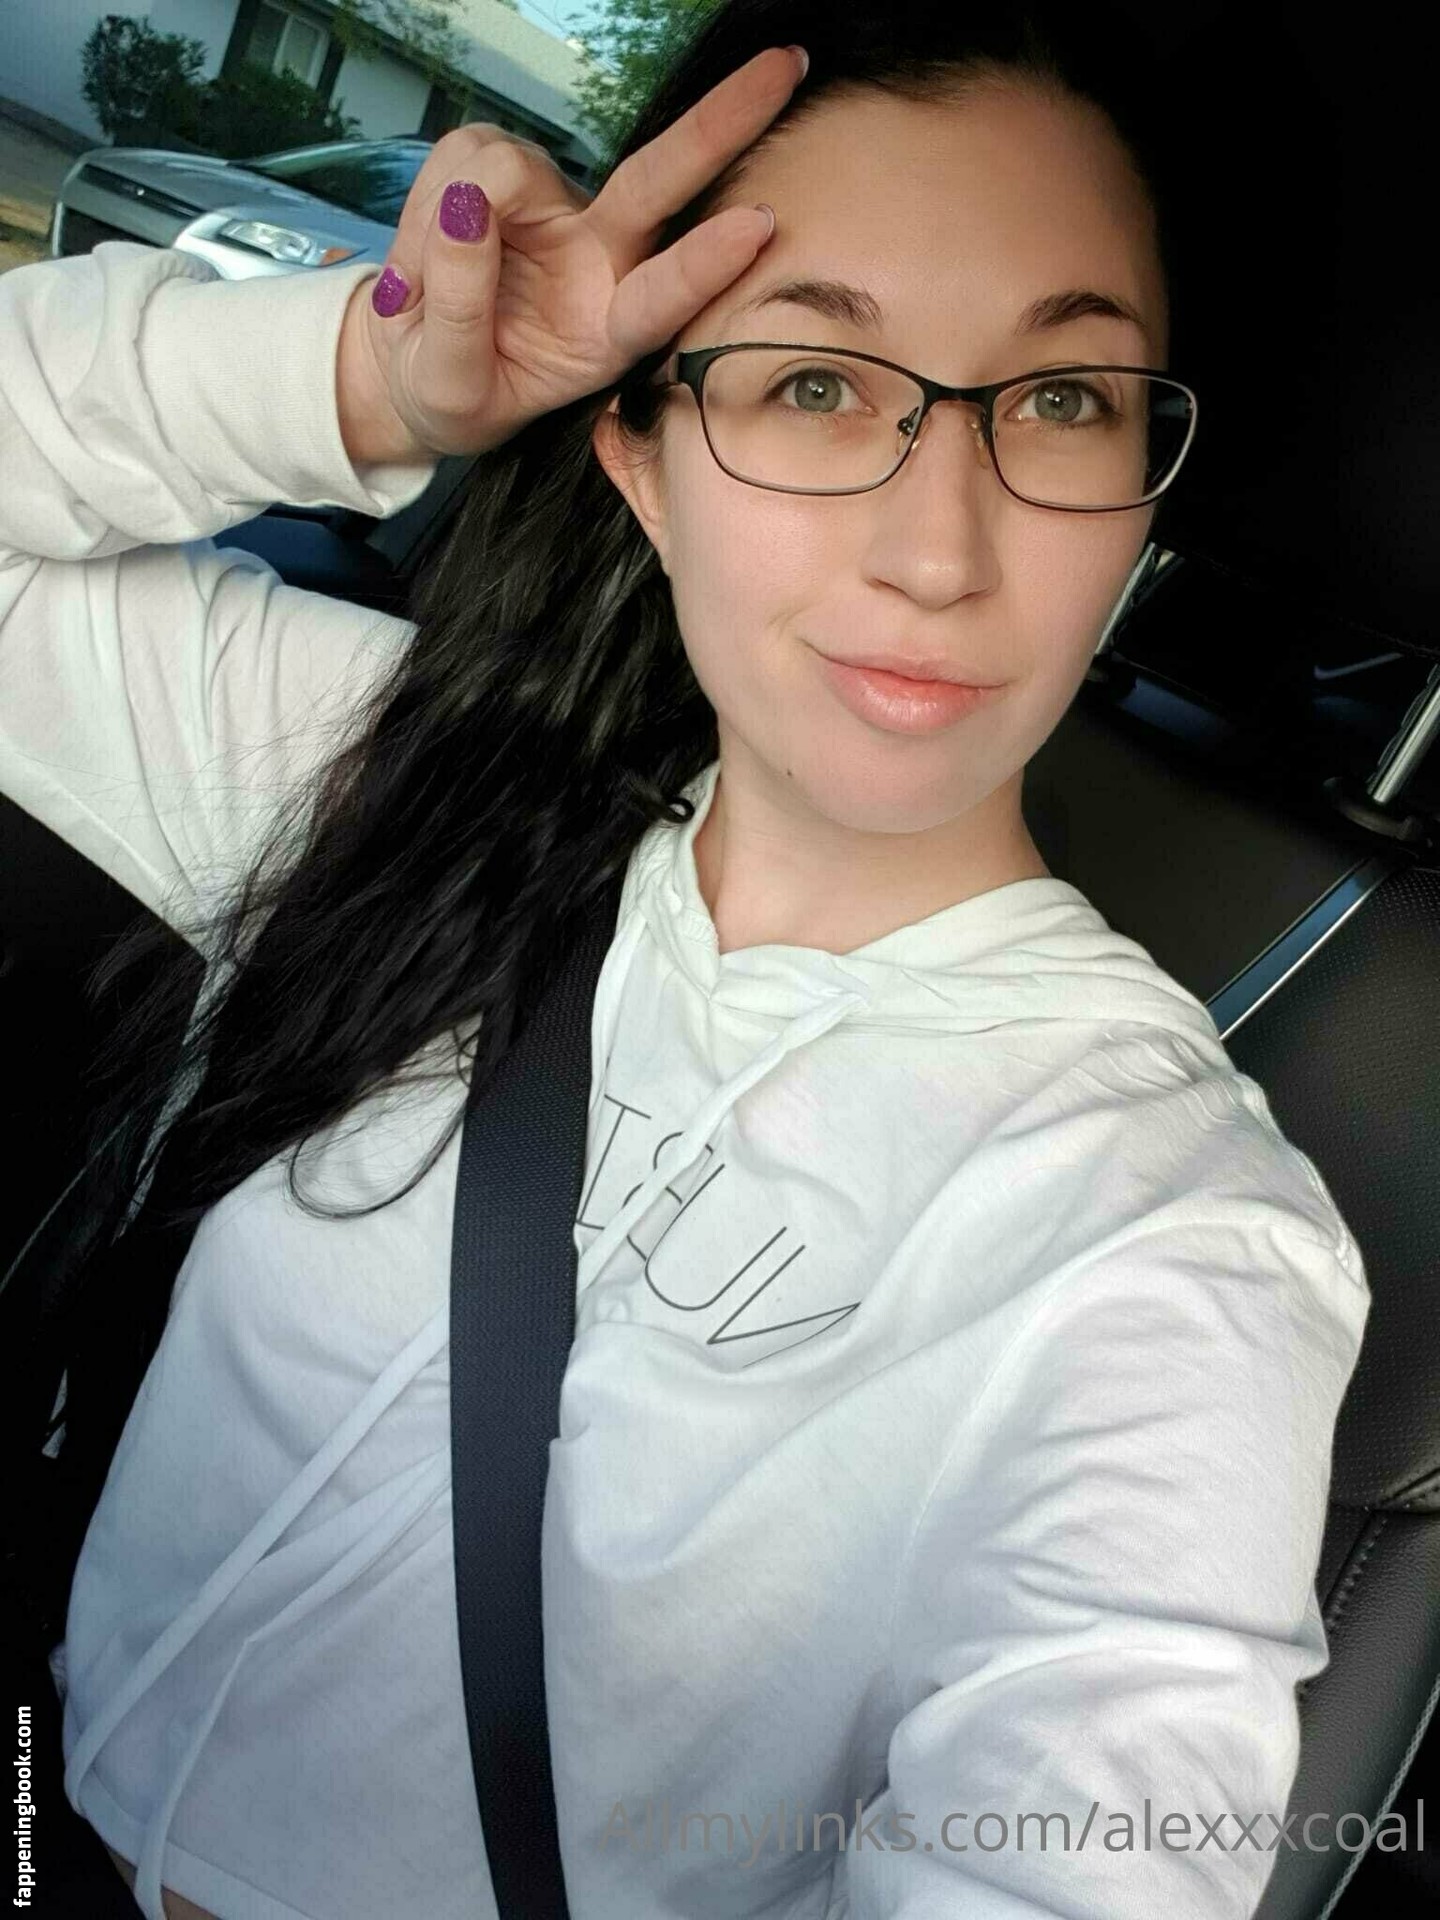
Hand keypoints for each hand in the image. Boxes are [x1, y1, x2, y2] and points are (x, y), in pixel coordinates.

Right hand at [336, 43, 806, 463]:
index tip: (757, 228)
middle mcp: (604, 260)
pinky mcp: (511, 175)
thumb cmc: (454, 392)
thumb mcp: (448, 388)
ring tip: (420, 292)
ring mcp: (561, 210)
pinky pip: (461, 160)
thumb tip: (468, 208)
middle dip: (722, 122)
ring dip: (441, 221)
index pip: (662, 296)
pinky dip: (426, 208)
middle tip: (787, 65)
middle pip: (661, 179)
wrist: (418, 368)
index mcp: (611, 333)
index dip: (702, 264)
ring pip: (503, 168)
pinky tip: (425, 253)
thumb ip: (460, 310)